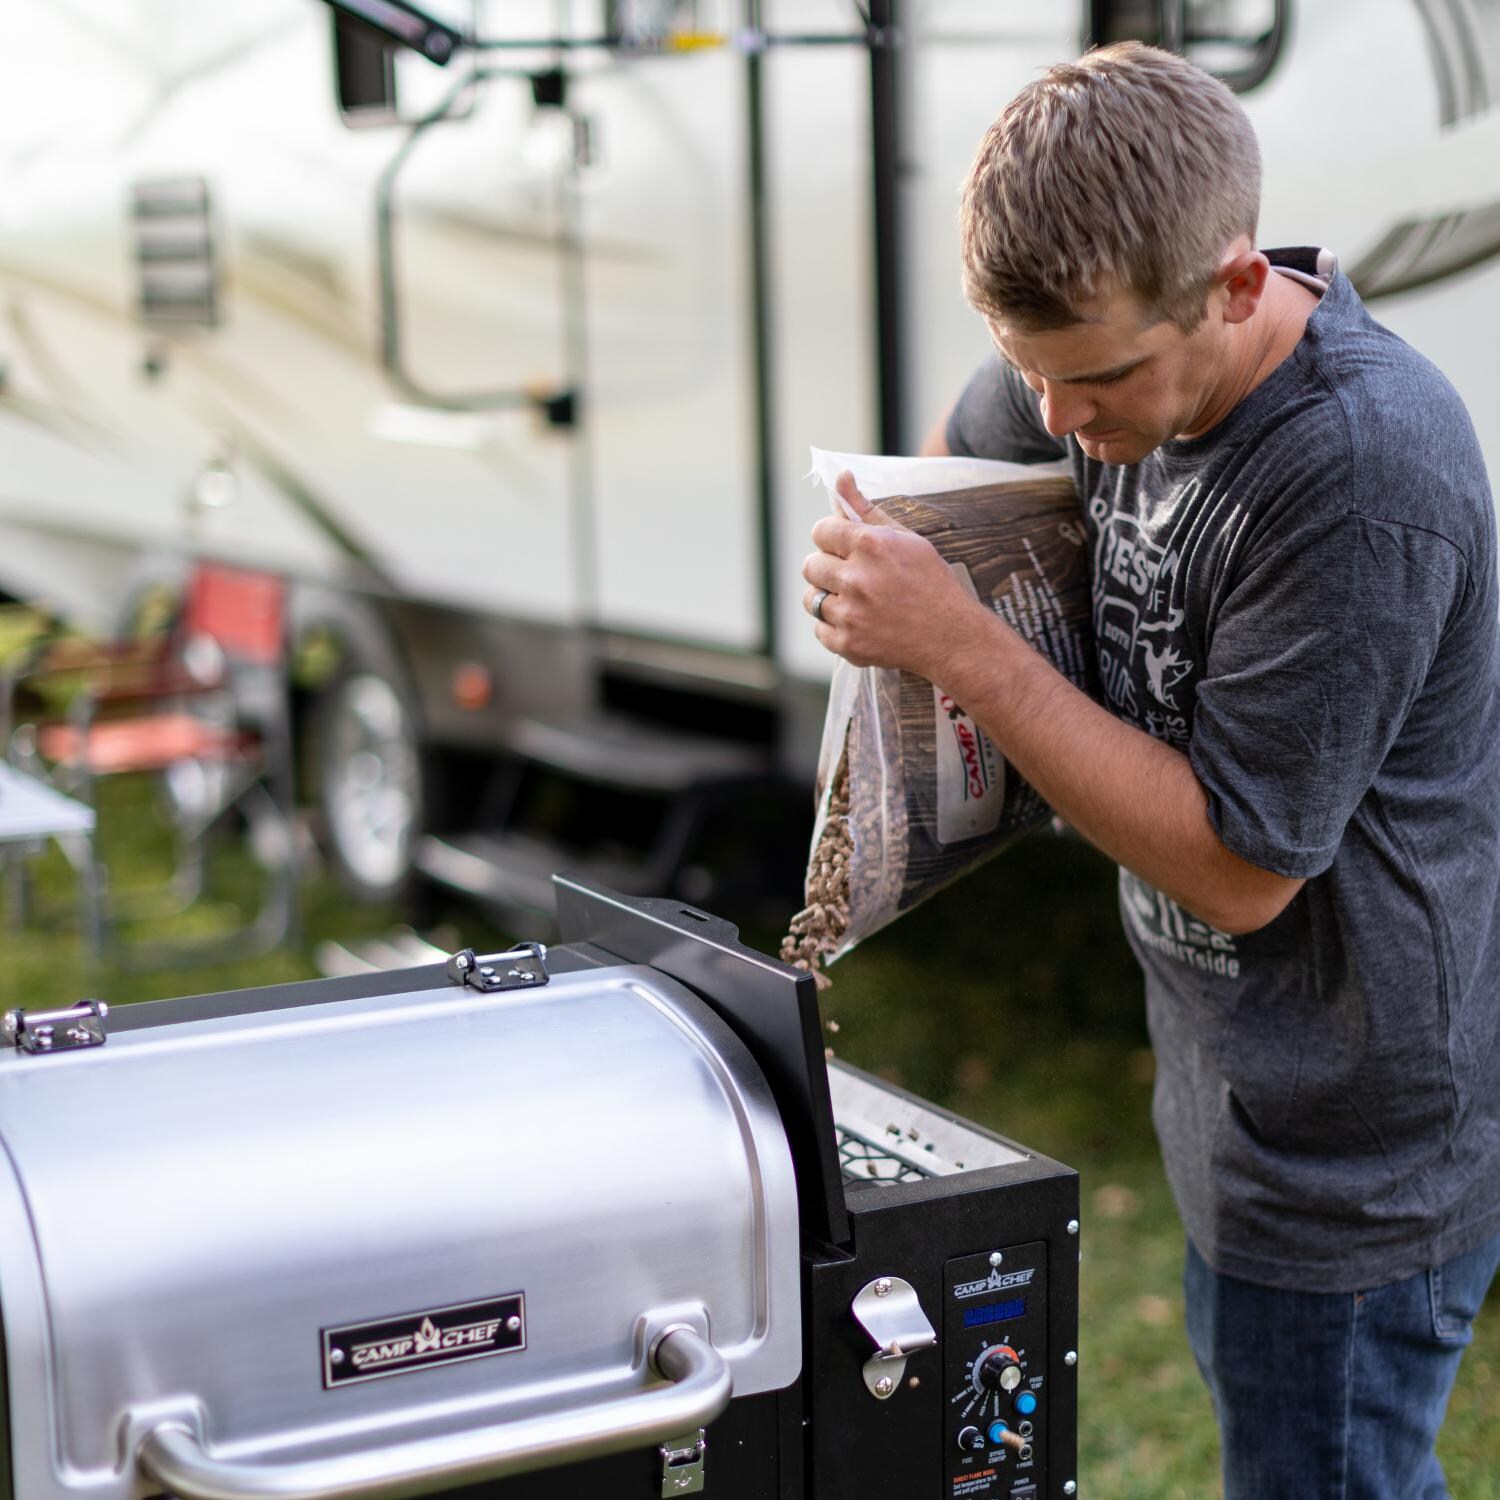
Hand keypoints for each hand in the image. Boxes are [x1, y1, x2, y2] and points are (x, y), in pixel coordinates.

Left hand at [801, 471, 989, 677]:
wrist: (952, 637)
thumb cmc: (931, 583)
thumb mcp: (906, 539)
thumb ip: (866, 509)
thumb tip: (841, 476)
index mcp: (871, 545)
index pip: (821, 531)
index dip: (831, 539)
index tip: (843, 548)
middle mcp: (857, 578)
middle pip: (810, 566)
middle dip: (828, 568)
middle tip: (852, 577)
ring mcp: (851, 614)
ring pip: (811, 599)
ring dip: (828, 598)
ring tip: (854, 601)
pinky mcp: (848, 644)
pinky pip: (819, 630)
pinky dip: (834, 628)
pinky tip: (859, 622)